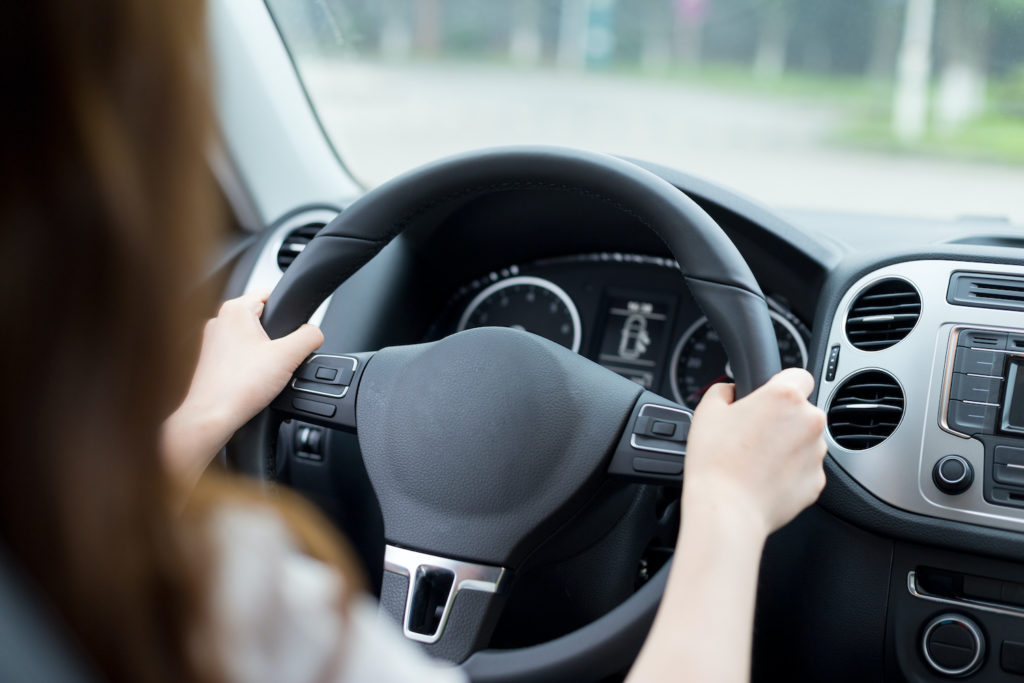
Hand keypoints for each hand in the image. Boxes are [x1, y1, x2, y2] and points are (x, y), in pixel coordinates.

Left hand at [162, 291, 323, 486]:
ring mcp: (213, 341)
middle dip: (279, 338)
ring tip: (267, 374)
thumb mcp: (289, 356)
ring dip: (266, 354)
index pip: (271, 294)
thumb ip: (310, 337)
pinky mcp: (213, 360)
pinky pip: (242, 356)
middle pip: (265, 318)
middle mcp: (220, 321)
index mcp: (234, 309)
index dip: (290, 311)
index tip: (294, 332)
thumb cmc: (237, 387)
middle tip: (281, 359)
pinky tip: (255, 382)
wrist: (212, 418)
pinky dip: (253, 366)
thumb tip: (316, 333)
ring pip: (253, 339)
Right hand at [682, 368, 826, 537]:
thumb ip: (724, 390)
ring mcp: (817, 453)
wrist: (727, 509)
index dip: (781, 384)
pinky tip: (764, 477)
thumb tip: (731, 391)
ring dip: (787, 445)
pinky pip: (805, 468)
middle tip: (753, 433)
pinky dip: (789, 471)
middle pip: (802, 410)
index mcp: (785, 397)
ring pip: (805, 440)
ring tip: (756, 460)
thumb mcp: (707, 410)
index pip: (799, 375)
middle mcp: (809, 421)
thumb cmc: (716, 462)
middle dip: (782, 418)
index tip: (769, 396)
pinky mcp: (817, 481)